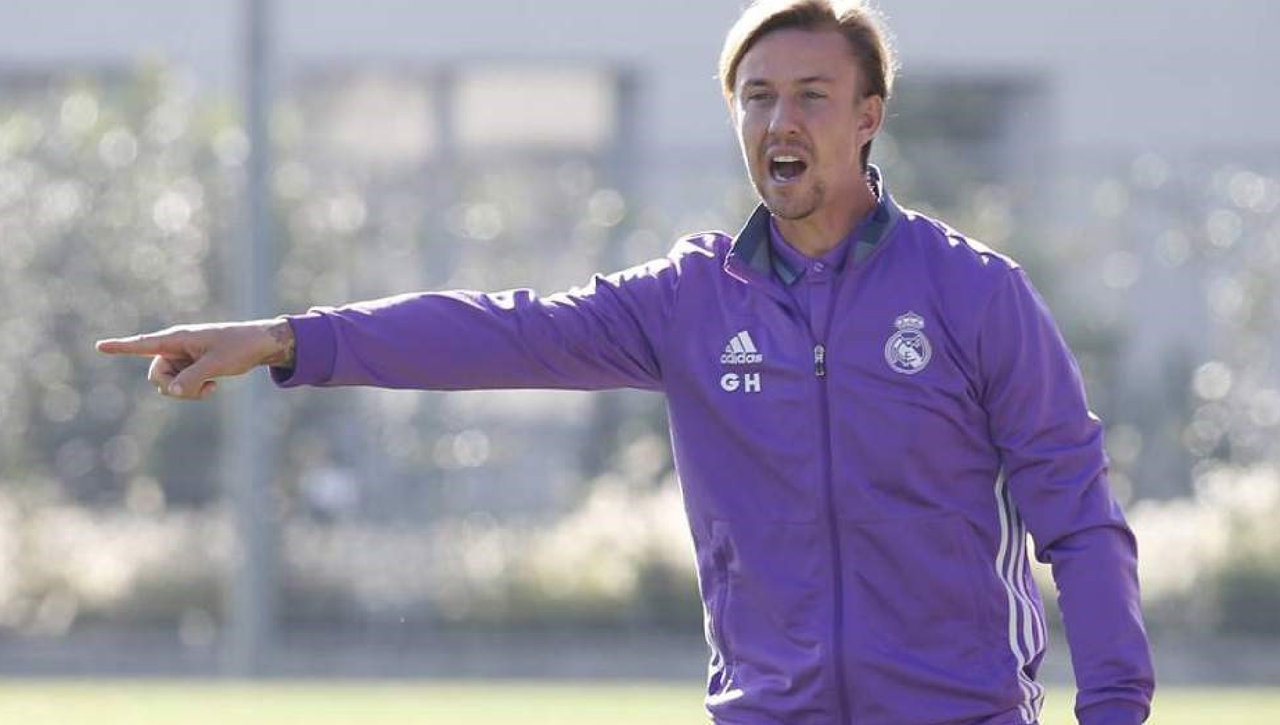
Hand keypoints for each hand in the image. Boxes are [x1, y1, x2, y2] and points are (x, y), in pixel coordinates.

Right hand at [95, 318, 294, 400]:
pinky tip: (213, 387)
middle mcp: (176, 348)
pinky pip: (181, 386)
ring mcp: (183, 358)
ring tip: (211, 386)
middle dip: (172, 388)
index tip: (99, 346)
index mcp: (178, 339)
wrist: (260, 346)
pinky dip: (193, 391)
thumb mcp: (217, 364)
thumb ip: (192, 379)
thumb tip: (170, 392)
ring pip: (169, 384)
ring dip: (187, 391)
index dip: (121, 347)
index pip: (143, 344)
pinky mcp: (191, 367)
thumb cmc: (239, 348)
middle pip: (156, 375)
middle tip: (201, 388)